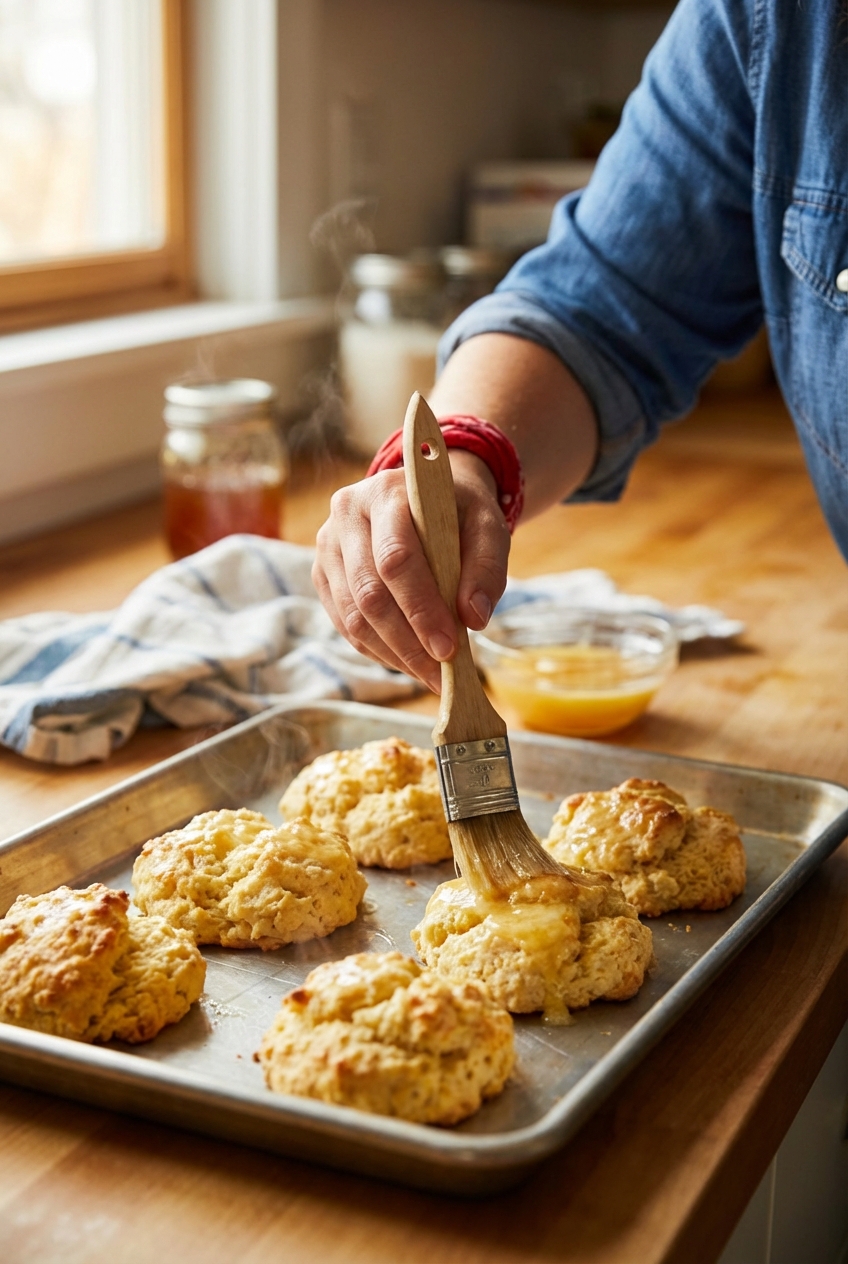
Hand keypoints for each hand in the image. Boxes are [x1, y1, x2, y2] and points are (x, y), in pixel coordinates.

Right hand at [313, 449, 509, 691]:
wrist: (425, 495)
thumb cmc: (457, 513)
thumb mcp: (487, 526)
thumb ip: (486, 567)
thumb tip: (473, 619)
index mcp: (385, 494)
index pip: (395, 559)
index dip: (421, 609)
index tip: (449, 648)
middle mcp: (346, 516)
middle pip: (369, 594)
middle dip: (407, 642)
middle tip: (441, 674)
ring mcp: (328, 547)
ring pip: (352, 616)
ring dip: (393, 654)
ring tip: (430, 674)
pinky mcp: (323, 574)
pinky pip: (345, 624)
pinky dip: (379, 650)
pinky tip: (408, 662)